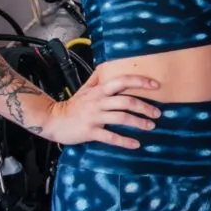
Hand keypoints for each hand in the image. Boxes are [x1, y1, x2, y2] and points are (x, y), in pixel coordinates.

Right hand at [40, 71, 160, 148]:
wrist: (52, 120)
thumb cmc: (73, 105)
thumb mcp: (85, 89)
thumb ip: (97, 79)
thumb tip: (106, 66)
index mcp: (99, 90)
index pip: (122, 81)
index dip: (140, 82)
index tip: (156, 85)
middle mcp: (99, 101)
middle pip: (126, 101)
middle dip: (145, 107)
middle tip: (158, 113)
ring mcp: (94, 117)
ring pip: (121, 118)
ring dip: (139, 123)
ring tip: (151, 126)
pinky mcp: (90, 131)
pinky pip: (110, 137)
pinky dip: (125, 141)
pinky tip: (136, 144)